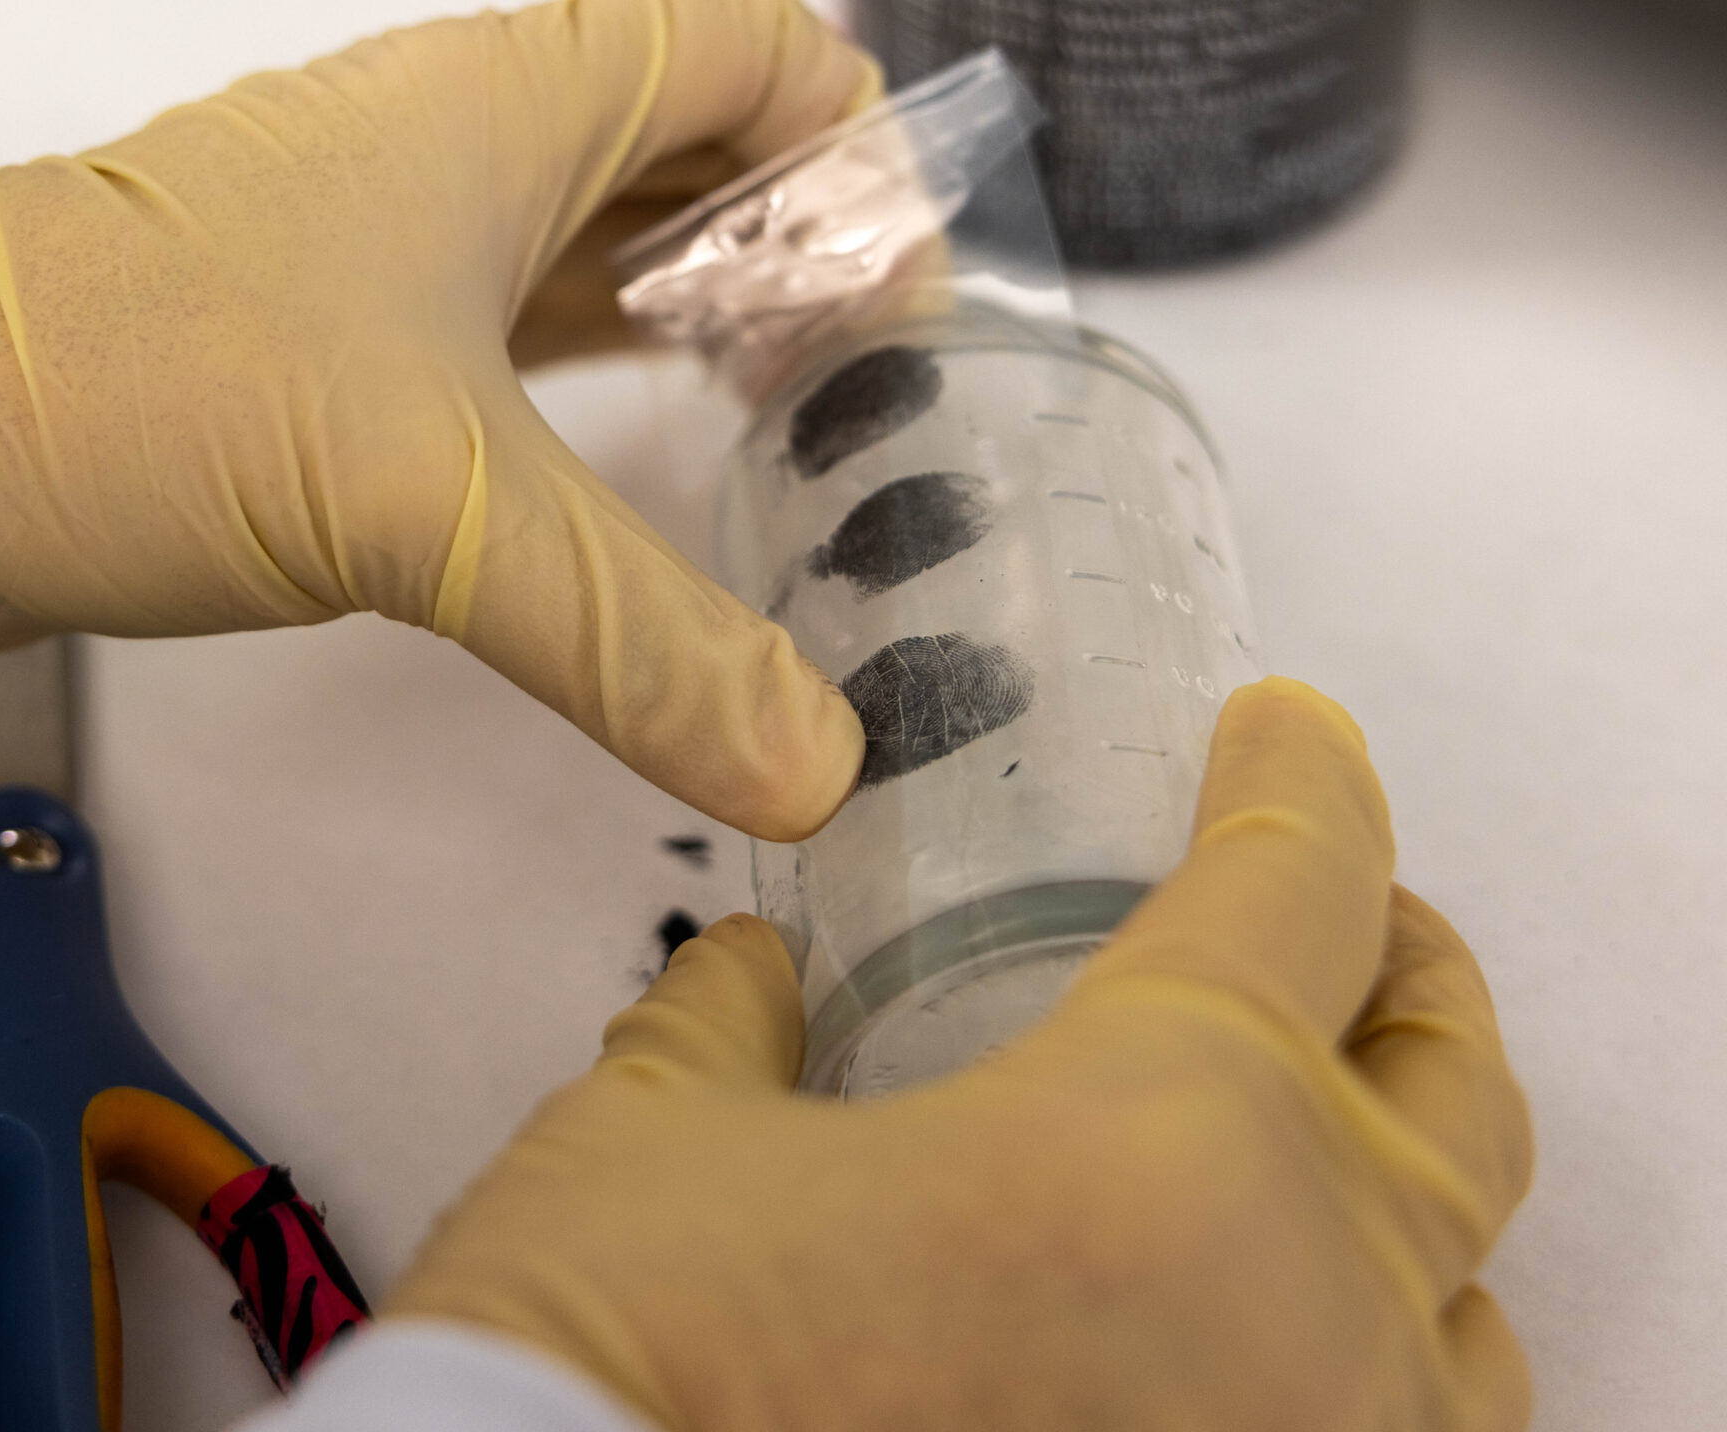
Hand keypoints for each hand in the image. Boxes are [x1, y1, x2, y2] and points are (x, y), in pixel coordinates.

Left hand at [0, 0, 880, 837]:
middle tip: (863, 397)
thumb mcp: (429, 504)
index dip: (851, 141)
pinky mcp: (327, 329)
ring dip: (696, 312)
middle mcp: (456, 137)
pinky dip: (590, 378)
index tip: (887, 304)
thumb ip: (637, 634)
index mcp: (505, 100)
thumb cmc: (162, 386)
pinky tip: (633, 480)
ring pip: (596, 231)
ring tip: (786, 439)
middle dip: (795, 241)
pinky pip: (508, 322)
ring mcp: (385, 232)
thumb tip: (816, 769)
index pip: (748, 35)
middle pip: (693, 133)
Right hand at [388, 678, 1534, 1431]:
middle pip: (1453, 1090)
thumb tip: (764, 978)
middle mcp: (1293, 1311)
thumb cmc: (628, 1353)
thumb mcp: (659, 1125)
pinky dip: (1372, 1365)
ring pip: (1470, 1307)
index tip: (1285, 733)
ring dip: (1406, 1192)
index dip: (1302, 777)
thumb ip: (734, 1015)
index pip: (1303, 889)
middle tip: (1333, 915)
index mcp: (1153, 1138)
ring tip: (1317, 1133)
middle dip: (1402, 968)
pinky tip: (1268, 1326)